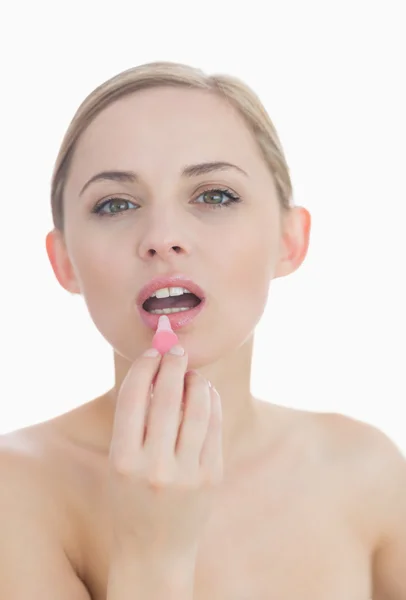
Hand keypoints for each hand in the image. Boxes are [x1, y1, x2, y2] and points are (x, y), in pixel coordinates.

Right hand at [107, 345, 222, 561]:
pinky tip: (206, 393)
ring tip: (192, 373)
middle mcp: (155, 467)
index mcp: (123, 461)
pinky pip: (214, 426)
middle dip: (172, 364)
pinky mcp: (212, 476)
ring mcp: (188, 473)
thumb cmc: (131, 499)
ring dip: (196, 381)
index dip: (144, 368)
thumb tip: (158, 370)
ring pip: (197, 408)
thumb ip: (136, 421)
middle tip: (176, 350)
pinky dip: (211, 402)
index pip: (134, 398)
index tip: (152, 353)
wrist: (155, 549)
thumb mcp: (120, 462)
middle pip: (166, 398)